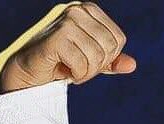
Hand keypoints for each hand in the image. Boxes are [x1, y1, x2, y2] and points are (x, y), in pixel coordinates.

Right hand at [0, 2, 135, 92]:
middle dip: (97, 65)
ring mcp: (65, 22)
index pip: (118, 38)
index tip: (89, 59)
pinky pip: (81, 64)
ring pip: (96, 56)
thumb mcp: (92, 61)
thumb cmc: (61, 62)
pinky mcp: (56, 38)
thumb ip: (112, 61)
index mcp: (88, 10)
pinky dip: (76, 74)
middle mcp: (76, 11)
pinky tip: (63, 71)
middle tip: (80, 67)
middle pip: (109, 47)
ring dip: (86, 72)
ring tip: (71, 69)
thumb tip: (132, 65)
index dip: (108, 57)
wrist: (30, 70)